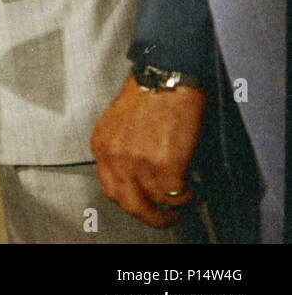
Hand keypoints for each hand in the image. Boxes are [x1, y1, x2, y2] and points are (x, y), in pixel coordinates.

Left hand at [91, 75, 205, 227]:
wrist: (167, 78)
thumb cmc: (148, 94)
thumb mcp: (118, 123)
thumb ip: (121, 149)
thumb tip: (136, 174)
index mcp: (102, 145)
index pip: (109, 188)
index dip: (129, 200)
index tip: (142, 204)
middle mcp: (115, 157)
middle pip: (128, 204)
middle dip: (149, 216)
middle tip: (164, 217)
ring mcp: (139, 163)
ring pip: (155, 202)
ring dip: (173, 205)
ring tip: (183, 199)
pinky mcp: (165, 165)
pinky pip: (175, 195)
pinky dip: (187, 197)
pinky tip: (192, 190)